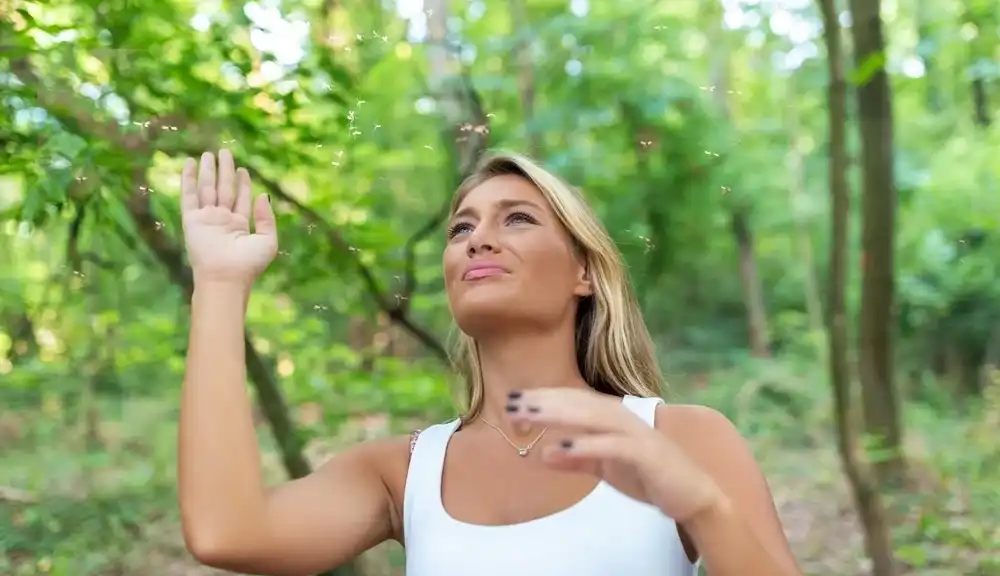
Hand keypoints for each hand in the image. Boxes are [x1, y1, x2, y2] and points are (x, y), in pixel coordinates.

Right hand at [181, 150, 277, 285]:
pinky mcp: (192, 220)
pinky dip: (189, 179)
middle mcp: (222, 221)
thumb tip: (264, 195)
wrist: (225, 278)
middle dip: (225, 171)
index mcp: (240, 226)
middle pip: (223, 189)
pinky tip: (190, 164)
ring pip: (207, 189)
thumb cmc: (248, 264)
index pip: (241, 199)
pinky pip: (189, 196)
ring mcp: (206, 220)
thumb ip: (267, 218)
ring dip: (208, 171)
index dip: (243, 183)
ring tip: (209, 153)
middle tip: (225, 151)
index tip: (243, 169)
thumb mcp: (268, 240)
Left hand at [506, 388, 724, 522]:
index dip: (544, 399)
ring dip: (559, 414)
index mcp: (613, 418)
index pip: (573, 401)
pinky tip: (563, 446)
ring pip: (593, 416)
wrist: (694, 496)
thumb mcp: (605, 469)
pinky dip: (587, 444)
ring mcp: (636, 433)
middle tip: (511, 402)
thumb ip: (577, 460)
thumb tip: (543, 453)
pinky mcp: (647, 454)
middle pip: (578, 402)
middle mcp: (624, 418)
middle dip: (544, 401)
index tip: (513, 401)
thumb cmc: (650, 478)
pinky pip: (612, 446)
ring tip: (529, 415)